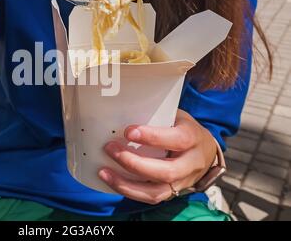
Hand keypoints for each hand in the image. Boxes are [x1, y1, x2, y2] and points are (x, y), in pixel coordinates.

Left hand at [98, 110, 217, 203]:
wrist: (205, 152)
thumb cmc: (183, 129)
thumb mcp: (176, 116)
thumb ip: (156, 116)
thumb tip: (121, 112)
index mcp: (193, 138)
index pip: (177, 140)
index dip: (152, 137)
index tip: (128, 132)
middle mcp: (191, 164)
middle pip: (165, 171)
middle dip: (133, 162)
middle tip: (110, 148)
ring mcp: (182, 182)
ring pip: (156, 192)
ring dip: (126, 183)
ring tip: (104, 172)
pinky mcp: (172, 193)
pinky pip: (150, 198)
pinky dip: (128, 191)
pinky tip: (111, 181)